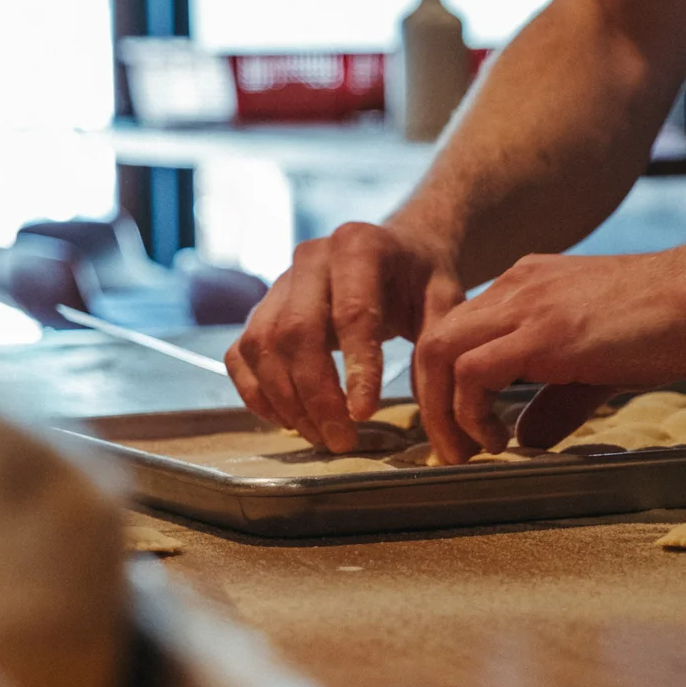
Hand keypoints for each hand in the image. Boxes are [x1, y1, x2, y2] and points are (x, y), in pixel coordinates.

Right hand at [226, 221, 462, 451]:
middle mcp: (310, 258)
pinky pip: (241, 354)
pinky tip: (288, 421)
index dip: (355, 368)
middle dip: (316, 395)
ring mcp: (278, 282)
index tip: (365, 413)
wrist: (394, 253)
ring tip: (321, 436)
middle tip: (341, 440)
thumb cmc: (420, 280)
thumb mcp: (444, 299)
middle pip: (296, 331)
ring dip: (286, 400)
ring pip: (263, 346)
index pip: (350, 312)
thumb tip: (429, 407)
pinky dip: (256, 394)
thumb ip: (436, 344)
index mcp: (359, 246)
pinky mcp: (260, 309)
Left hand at [415, 244, 685, 461]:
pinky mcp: (544, 332)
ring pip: (437, 352)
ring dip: (440, 412)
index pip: (456, 332)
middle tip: (453, 450)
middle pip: (432, 341)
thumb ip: (556, 398)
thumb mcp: (598, 363)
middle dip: (428, 402)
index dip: (445, 386)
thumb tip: (527, 436)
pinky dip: (470, 412)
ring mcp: (526, 305)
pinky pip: (472, 372)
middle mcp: (516, 288)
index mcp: (526, 288)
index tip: (462, 430)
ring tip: (468, 452)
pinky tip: (499, 441)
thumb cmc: (670, 323)